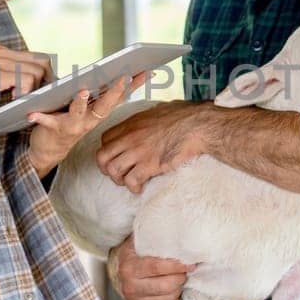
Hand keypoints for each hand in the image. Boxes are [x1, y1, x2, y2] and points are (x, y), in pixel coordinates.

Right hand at [0, 47, 53, 123]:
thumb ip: (8, 77)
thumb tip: (33, 84)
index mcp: (1, 53)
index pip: (36, 56)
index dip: (46, 73)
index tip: (45, 90)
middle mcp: (2, 53)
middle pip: (42, 60)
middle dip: (47, 80)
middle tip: (41, 97)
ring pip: (37, 70)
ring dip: (36, 89)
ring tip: (22, 99)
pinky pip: (26, 79)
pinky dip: (25, 92)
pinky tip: (13, 99)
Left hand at [27, 73, 145, 175]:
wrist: (49, 150)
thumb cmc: (70, 120)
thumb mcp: (89, 106)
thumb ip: (99, 92)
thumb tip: (114, 70)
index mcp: (99, 110)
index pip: (120, 95)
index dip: (134, 84)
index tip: (147, 70)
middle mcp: (91, 119)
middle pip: (105, 103)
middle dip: (114, 90)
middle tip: (122, 76)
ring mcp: (74, 125)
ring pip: (79, 112)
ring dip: (81, 101)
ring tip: (83, 90)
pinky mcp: (55, 129)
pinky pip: (48, 122)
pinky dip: (40, 117)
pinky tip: (32, 113)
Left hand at [96, 100, 212, 194]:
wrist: (197, 125)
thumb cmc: (183, 116)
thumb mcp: (157, 111)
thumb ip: (146, 119)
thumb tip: (149, 119)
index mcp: (131, 123)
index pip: (105, 139)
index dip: (108, 151)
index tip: (117, 157)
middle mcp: (130, 137)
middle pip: (102, 156)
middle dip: (107, 169)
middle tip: (118, 174)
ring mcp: (138, 151)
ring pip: (113, 170)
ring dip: (118, 179)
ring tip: (129, 182)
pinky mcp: (149, 165)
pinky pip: (131, 181)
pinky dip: (133, 188)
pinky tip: (140, 188)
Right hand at [110, 235, 194, 299]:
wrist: (119, 272)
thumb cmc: (135, 255)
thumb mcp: (138, 241)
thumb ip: (152, 234)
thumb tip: (172, 221)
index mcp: (129, 266)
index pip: (157, 267)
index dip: (177, 266)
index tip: (190, 264)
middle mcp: (129, 286)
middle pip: (165, 286)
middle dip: (180, 279)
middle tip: (185, 272)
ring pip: (167, 299)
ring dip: (178, 290)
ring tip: (178, 281)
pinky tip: (172, 295)